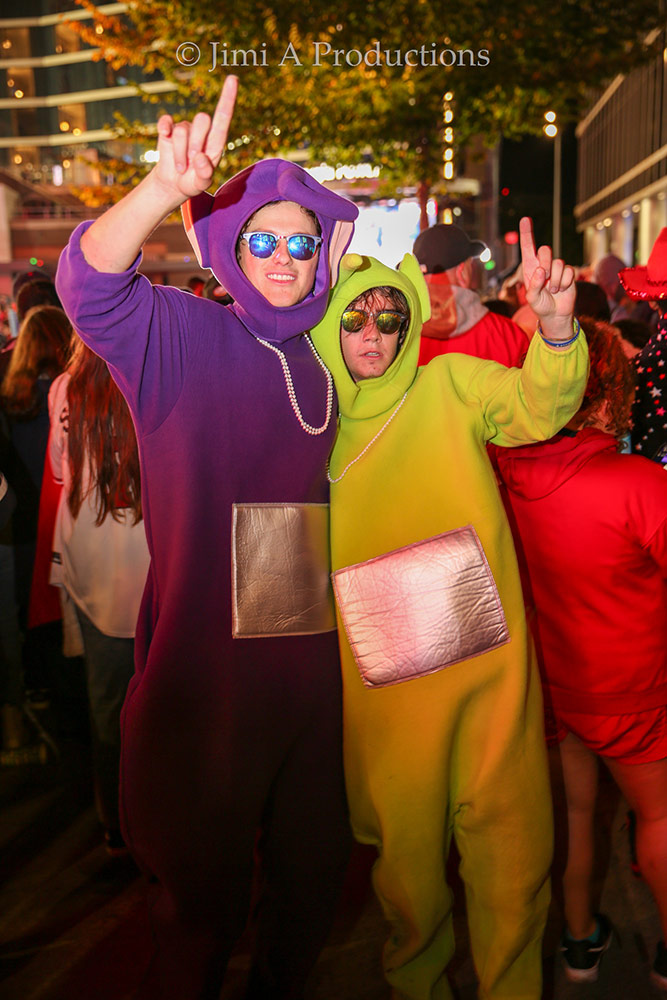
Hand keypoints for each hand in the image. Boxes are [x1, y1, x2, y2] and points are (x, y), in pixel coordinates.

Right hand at [153, 75, 237, 202]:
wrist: (174, 183)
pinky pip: (165, 122)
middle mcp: (202, 130)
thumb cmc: (193, 182)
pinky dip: (164, 130)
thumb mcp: (202, 184)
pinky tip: (164, 137)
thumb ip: (205, 174)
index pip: (223, 116)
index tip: (233, 79)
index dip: (228, 98)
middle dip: (194, 145)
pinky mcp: (168, 129)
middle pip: (202, 120)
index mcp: (216, 141)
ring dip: (179, 154)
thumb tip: (201, 158)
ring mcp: (185, 128)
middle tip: (190, 164)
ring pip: (181, 131)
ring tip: (181, 166)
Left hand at [519, 216, 575, 340]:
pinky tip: (562, 290)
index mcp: (530, 267)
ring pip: (558, 263)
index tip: (525, 219)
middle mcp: (543, 264)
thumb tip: (541, 270)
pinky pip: (569, 271)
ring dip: (555, 280)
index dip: (526, 233)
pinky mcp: (568, 273)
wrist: (556, 314)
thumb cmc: (540, 306)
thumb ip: (533, 285)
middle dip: (545, 263)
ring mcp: (557, 268)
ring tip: (553, 290)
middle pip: (545, 249)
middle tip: (545, 277)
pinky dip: (565, 283)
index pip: (528, 247)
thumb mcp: (532, 299)